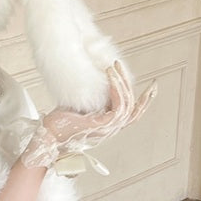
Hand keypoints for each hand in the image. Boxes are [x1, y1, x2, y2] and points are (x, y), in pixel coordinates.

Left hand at [22, 62, 155, 168]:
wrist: (48, 135)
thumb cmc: (59, 123)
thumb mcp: (80, 106)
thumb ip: (92, 97)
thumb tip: (94, 79)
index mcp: (108, 125)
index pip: (134, 113)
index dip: (146, 100)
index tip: (152, 86)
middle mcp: (111, 128)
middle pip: (133, 106)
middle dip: (129, 83)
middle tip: (119, 65)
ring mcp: (108, 128)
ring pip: (127, 104)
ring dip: (122, 83)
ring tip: (112, 68)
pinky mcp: (102, 126)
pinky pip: (118, 106)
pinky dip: (117, 89)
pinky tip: (110, 77)